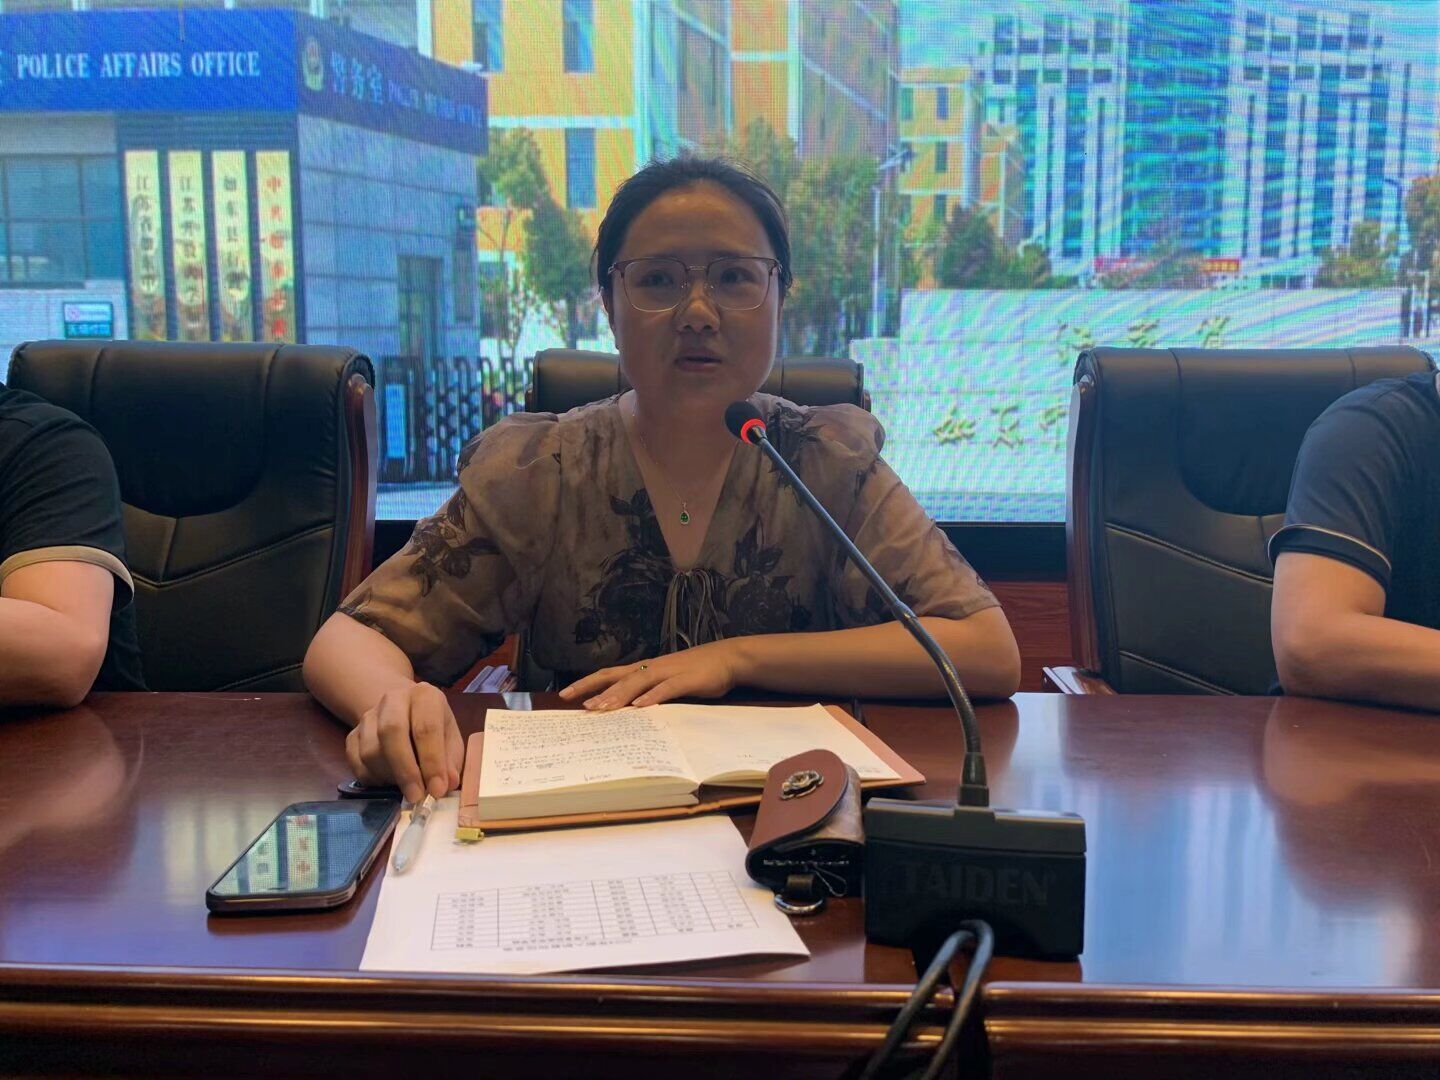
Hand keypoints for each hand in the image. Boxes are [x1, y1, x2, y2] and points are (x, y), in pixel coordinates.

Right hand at [346, 682, 463, 802]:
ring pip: (370, 750)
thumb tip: (448, 783)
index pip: (426, 727)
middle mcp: (393, 699)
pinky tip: (389, 782)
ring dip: (389, 776)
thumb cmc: (433, 728)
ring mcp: (369, 716)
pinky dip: (373, 778)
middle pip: (391, 731)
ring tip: (407, 787)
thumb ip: (451, 760)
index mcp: (424, 696)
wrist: (404, 712)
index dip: (432, 761)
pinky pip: (356, 762)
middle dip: (405, 770)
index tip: (437, 789)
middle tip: (416, 796)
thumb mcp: (451, 739)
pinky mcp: (352, 734)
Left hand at [558, 640, 745, 709]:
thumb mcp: (667, 681)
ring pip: (638, 682)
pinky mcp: (686, 680)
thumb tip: (626, 710)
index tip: (565, 694)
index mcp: (645, 669)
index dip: (588, 683)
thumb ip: (648, 693)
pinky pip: (666, 689)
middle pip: (618, 677)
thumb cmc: (695, 672)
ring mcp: (668, 672)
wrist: (727, 658)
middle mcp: (651, 668)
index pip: (609, 674)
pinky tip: (641, 706)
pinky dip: (652, 697)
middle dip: (596, 691)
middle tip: (577, 704)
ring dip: (619, 695)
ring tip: (602, 708)